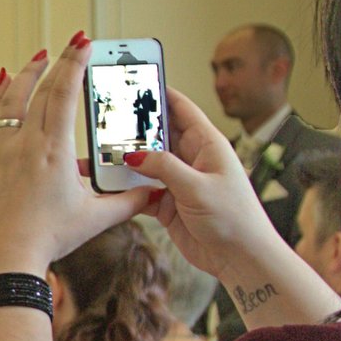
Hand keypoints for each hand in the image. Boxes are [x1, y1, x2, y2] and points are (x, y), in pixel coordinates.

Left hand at [0, 34, 148, 278]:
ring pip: (9, 101)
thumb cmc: (47, 240)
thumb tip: (155, 193)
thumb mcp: (94, 219)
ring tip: (33, 61)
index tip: (82, 43)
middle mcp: (24, 144)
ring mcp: (1, 152)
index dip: (74, 63)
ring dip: (22, 77)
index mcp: (53, 150)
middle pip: (37, 91)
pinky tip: (3, 90)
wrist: (3, 260)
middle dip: (53, 64)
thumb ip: (128, 202)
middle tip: (65, 47)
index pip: (64, 93)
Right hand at [117, 89, 280, 280]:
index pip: (180, 109)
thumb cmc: (234, 219)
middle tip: (105, 119)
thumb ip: (164, 167)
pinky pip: (141, 190)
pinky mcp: (169, 204)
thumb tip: (133, 154)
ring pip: (145, 164)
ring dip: (124, 162)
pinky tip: (108, 186)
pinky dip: (125, 189)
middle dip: (133, 128)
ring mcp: (179, 181)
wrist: (241, 260)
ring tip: (99, 154)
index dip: (158, 93)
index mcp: (208, 145)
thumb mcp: (197, 187)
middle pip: (157, 135)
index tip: (133, 80)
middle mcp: (193, 159)